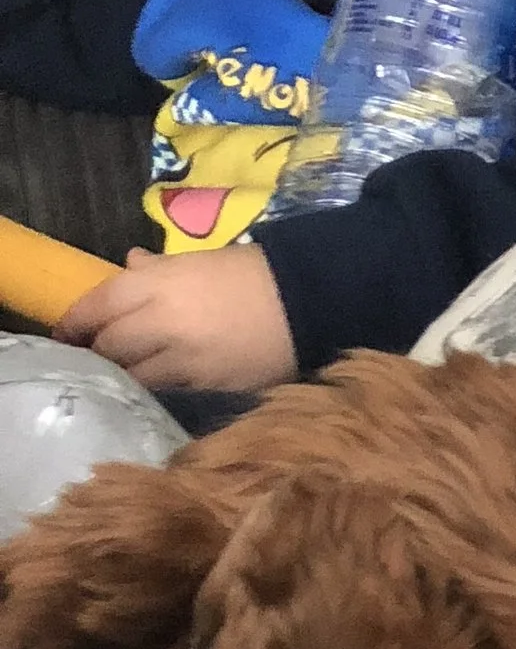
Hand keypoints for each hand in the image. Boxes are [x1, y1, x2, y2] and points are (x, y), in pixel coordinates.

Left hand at [56, 245, 298, 393]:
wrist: (315, 302)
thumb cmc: (257, 272)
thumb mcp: (202, 260)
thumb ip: (158, 269)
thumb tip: (128, 266)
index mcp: (159, 283)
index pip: (97, 305)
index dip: (75, 322)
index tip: (67, 332)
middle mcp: (162, 322)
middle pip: (109, 346)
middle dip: (97, 351)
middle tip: (95, 354)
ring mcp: (183, 359)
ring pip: (133, 375)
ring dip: (124, 373)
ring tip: (125, 372)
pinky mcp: (206, 385)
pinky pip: (166, 388)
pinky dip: (157, 384)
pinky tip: (160, 380)